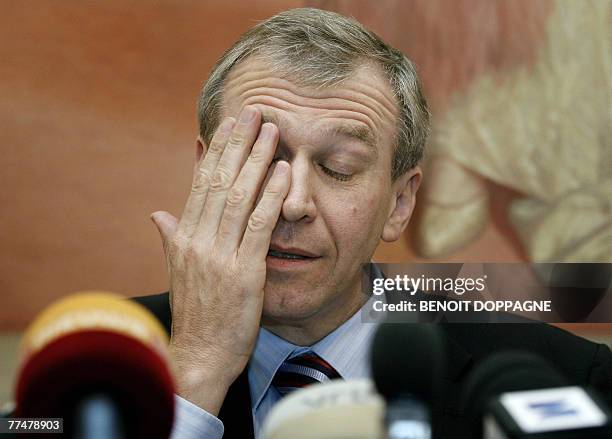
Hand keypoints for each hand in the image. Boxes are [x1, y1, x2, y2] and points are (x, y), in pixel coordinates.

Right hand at [150, 106, 289, 413]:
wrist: (200, 356)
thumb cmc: (196, 314)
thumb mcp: (179, 273)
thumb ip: (171, 239)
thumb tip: (158, 213)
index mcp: (184, 238)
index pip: (200, 185)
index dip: (215, 152)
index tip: (227, 126)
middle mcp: (198, 241)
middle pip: (219, 181)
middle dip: (238, 145)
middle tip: (254, 113)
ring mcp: (219, 256)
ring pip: (239, 197)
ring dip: (257, 161)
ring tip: (272, 132)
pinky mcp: (243, 273)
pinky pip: (259, 226)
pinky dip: (271, 197)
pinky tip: (283, 173)